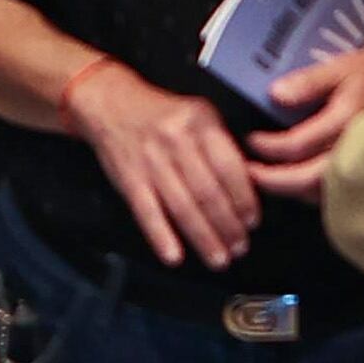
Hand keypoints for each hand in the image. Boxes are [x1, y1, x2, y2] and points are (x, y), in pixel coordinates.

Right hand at [66, 63, 260, 268]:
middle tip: (239, 247)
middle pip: (208, 192)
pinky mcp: (129, 178)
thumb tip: (250, 187)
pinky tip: (174, 256)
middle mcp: (176, 140)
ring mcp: (151, 160)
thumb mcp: (198, 115)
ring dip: (203, 238)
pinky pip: (147, 212)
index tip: (252, 221)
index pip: (229, 167)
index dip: (244, 200)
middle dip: (228, 226)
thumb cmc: (162, 116)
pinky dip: (161, 237)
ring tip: (218, 258)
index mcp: (201, 122)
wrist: (111, 103)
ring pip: (182, 207)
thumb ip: (221, 147)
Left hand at [245, 47, 363, 199]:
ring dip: (289, 189)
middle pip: (305, 180)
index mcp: (347, 119)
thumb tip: (274, 94)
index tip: (251, 140)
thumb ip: (308, 81)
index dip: (268, 146)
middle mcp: (355, 150)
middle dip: (272, 180)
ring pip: (319, 193)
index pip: (297, 145)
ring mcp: (363, 169)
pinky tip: (295, 180)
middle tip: (248, 173)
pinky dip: (310, 191)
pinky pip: (334, 195)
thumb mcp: (344, 66)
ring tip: (266, 178)